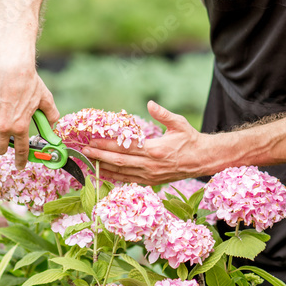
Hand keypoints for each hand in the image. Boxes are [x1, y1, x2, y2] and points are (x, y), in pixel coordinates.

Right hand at [0, 59, 59, 169]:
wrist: (11, 67)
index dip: (20, 161)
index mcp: (20, 126)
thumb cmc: (29, 82)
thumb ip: (50, 114)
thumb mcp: (45, 99)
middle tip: (6, 139)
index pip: (20, 151)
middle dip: (2, 147)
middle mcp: (3, 126)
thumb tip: (53, 123)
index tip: (19, 166)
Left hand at [81, 101, 208, 184]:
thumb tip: (150, 104)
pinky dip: (114, 176)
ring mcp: (150, 175)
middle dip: (98, 156)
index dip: (106, 145)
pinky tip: (103, 173)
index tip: (92, 140)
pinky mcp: (151, 181)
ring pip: (121, 172)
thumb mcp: (179, 123)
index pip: (125, 147)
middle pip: (118, 161)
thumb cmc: (190, 139)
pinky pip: (128, 180)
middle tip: (83, 151)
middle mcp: (150, 165)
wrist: (202, 160)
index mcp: (155, 150)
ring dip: (102, 167)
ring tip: (88, 162)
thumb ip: (163, 114)